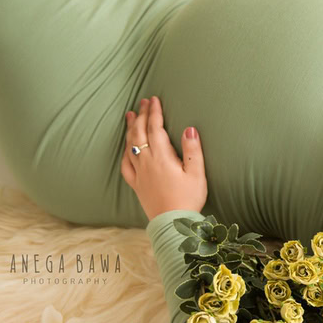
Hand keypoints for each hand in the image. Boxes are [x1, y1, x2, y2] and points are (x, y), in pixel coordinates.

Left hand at [121, 95, 207, 220]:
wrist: (172, 223)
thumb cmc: (188, 199)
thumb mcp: (197, 174)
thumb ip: (193, 150)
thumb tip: (189, 129)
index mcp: (162, 157)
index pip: (155, 128)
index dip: (154, 112)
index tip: (154, 99)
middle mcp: (146, 162)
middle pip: (140, 133)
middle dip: (141, 115)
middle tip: (143, 102)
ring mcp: (139, 173)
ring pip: (130, 145)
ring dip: (130, 128)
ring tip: (130, 116)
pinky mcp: (136, 184)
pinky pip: (126, 164)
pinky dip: (125, 151)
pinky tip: (126, 147)